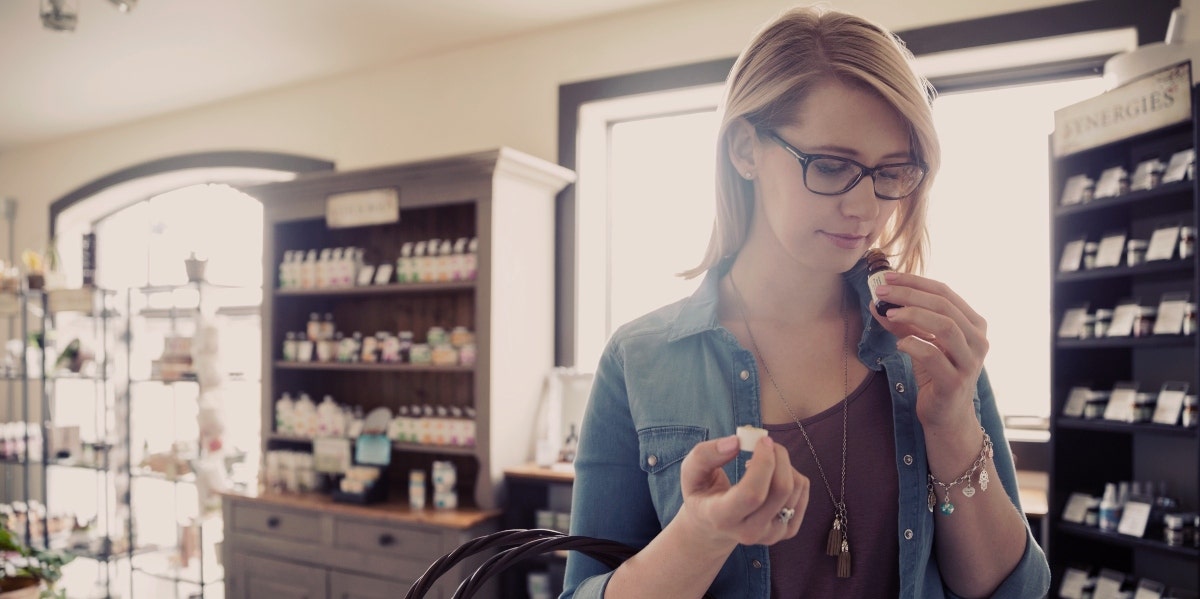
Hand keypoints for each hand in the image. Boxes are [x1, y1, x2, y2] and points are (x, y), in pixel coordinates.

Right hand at [677, 434, 809, 547]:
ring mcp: (771, 534)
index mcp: (721, 518)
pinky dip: (792, 474)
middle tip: (765, 442)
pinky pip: (802, 491)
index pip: (752, 494)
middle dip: (778, 456)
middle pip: (781, 490)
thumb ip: (705, 454)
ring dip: (783, 463)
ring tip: (762, 461)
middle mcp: (749, 532)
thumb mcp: (690, 472)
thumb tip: (736, 442)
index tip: (762, 441)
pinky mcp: (788, 531)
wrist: (712, 527)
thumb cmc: (701, 494)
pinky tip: (771, 476)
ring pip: (795, 488)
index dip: (763, 463)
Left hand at [869, 271, 987, 429]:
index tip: (887, 277)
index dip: (915, 282)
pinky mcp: (955, 382)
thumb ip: (903, 321)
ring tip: (889, 313)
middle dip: (909, 294)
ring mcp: (970, 362)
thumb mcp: (921, 342)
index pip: (945, 292)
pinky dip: (914, 344)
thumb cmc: (936, 374)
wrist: (947, 416)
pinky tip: (900, 343)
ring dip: (913, 315)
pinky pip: (934, 356)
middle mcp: (978, 340)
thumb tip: (877, 301)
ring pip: (945, 327)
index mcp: (973, 324)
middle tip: (882, 292)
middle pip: (944, 306)